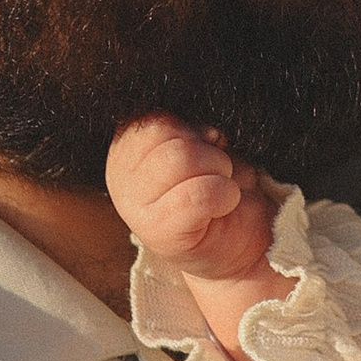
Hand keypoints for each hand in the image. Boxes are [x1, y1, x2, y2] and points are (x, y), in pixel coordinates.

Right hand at [106, 115, 279, 281]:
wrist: (240, 243)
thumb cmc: (221, 188)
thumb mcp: (206, 145)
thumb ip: (194, 129)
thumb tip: (207, 133)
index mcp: (127, 146)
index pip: (156, 117)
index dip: (192, 128)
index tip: (209, 146)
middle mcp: (120, 174)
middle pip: (169, 136)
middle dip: (209, 152)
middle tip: (220, 172)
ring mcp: (134, 206)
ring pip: (182, 158)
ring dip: (219, 171)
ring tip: (222, 188)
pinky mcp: (157, 233)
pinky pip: (198, 195)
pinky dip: (224, 194)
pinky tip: (224, 205)